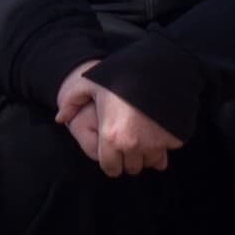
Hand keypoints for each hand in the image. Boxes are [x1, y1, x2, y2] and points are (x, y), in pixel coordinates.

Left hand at [53, 66, 181, 177]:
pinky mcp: (173, 137)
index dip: (111, 163)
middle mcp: (133, 145)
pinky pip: (167, 150)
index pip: (110, 168)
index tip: (113, 153)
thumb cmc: (120, 75)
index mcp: (111, 137)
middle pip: (131, 168)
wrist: (158, 66)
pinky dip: (163, 143)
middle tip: (127, 141)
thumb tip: (60, 119)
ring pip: (150, 162)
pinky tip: (157, 129)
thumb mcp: (90, 83)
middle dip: (128, 158)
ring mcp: (156, 142)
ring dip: (146, 153)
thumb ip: (71, 101)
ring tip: (142, 135)